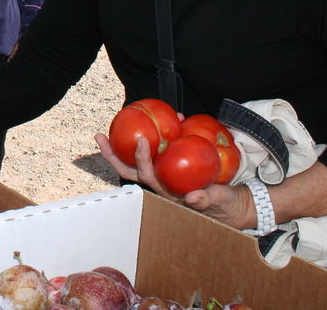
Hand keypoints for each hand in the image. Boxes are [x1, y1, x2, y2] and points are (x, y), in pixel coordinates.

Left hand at [96, 132, 250, 229]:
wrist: (226, 204)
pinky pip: (152, 152)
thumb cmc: (220, 203)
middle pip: (129, 169)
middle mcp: (159, 183)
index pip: (148, 175)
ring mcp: (160, 175)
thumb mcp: (216, 200)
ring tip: (108, 128)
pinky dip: (147, 138)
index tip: (142, 139)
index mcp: (166, 192)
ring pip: (134, 161)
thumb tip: (192, 197)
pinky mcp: (166, 167)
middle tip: (100, 136)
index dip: (142, 158)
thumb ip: (205, 199)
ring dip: (119, 146)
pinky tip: (148, 122)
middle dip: (112, 154)